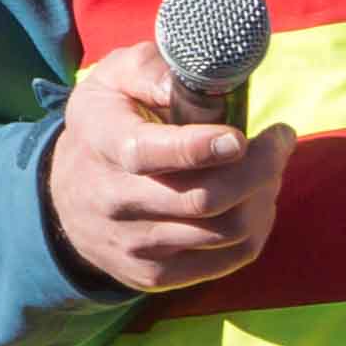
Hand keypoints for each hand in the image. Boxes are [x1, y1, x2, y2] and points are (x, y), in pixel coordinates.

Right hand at [40, 41, 295, 295]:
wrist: (65, 199)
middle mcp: (115, 201)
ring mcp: (136, 244)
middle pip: (203, 200)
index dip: (199, 148)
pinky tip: (257, 200)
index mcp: (103, 143)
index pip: (148, 154)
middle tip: (280, 141)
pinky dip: (257, 227)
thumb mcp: (112, 80)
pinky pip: (228, 260)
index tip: (240, 137)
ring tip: (270, 169)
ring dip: (263, 196)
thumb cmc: (105, 124)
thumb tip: (202, 79)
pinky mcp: (155, 275)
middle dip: (258, 169)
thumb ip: (151, 69)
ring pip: (225, 232)